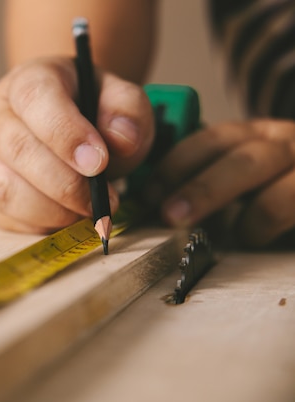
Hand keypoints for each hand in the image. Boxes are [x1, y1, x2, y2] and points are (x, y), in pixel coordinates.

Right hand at [0, 56, 153, 233]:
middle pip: (16, 149)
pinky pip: (4, 216)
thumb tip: (121, 139)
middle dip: (65, 183)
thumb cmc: (95, 111)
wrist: (74, 126)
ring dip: (52, 210)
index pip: (35, 100)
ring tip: (87, 211)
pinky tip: (67, 216)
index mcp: (29, 80)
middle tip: (103, 199)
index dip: (66, 134)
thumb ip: (128, 111)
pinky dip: (40, 225)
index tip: (99, 163)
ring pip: (4, 189)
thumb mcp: (122, 100)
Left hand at [153, 119, 294, 246]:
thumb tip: (153, 202)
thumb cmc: (276, 189)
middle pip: (244, 157)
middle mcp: (286, 144)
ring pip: (280, 192)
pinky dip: (270, 228)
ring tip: (231, 236)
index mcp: (256, 136)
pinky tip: (256, 240)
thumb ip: (205, 179)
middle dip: (202, 188)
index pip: (212, 138)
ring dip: (246, 218)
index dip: (175, 164)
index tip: (146, 194)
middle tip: (170, 215)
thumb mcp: (240, 178)